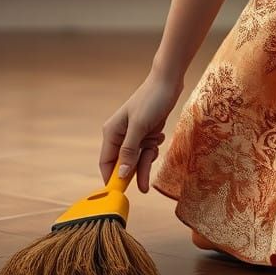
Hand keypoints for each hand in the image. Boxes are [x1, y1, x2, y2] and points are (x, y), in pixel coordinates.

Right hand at [99, 73, 182, 192]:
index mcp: (112, 132)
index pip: (106, 163)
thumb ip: (130, 151)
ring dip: (146, 160)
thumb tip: (122, 174)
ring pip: (137, 157)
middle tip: (143, 188)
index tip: (121, 193)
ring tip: (154, 158)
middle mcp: (120, 134)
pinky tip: (159, 136)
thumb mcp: (140, 126)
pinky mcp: (146, 131)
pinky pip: (147, 149)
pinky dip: (153, 147)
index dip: (112, 178)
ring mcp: (134, 133)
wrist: (169, 81)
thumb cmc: (152, 99)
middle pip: (124, 163)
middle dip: (134, 173)